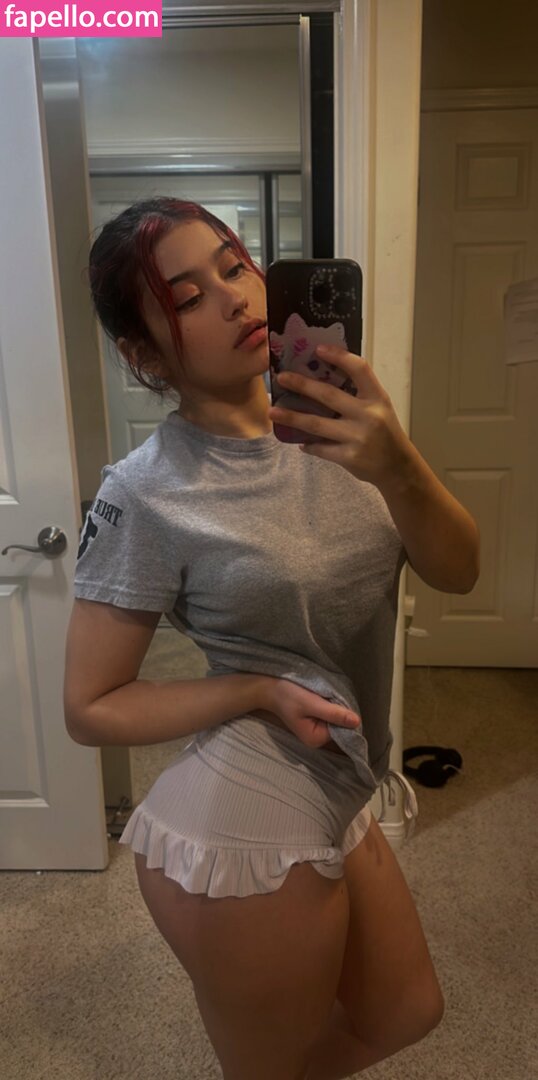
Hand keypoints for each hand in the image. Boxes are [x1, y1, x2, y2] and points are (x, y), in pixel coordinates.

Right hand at [262, 677, 360, 748]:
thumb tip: (357, 722)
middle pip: (340, 726)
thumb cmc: (288, 695)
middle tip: (330, 695)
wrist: (270, 688)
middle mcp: (317, 739)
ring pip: (336, 720)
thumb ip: (333, 713)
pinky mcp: (315, 721)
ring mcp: (316, 730)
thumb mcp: (311, 703)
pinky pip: (330, 716)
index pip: (342, 730)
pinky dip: (330, 706)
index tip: (338, 700)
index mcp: (315, 739)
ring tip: (326, 695)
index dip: (345, 715)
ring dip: (336, 707)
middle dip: (340, 711)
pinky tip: (323, 697)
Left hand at [267, 344, 411, 487]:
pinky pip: (320, 448)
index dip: (339, 356)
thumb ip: (358, 394)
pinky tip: (298, 441)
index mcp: (377, 398)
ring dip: (292, 417)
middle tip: (282, 378)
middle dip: (302, 385)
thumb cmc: (385, 432)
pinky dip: (308, 444)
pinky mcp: (349, 457)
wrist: (398, 468)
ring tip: (273, 411)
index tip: (318, 349)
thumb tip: (322, 377)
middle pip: (329, 395)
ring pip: (317, 424)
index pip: (359, 369)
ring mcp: (357, 437)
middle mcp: (368, 415)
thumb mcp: (380, 408)